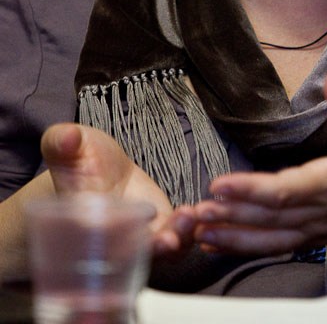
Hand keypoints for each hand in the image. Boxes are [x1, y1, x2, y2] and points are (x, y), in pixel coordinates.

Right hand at [41, 123, 197, 255]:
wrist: (100, 168)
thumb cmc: (78, 158)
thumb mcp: (65, 145)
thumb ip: (61, 141)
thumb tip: (67, 137)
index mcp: (82, 223)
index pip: (95, 240)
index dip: (111, 239)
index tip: (129, 231)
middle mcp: (111, 239)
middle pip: (131, 256)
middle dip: (151, 250)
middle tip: (168, 239)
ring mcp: (138, 237)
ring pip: (159, 250)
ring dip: (176, 240)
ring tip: (189, 217)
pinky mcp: (160, 228)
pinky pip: (178, 238)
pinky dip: (190, 232)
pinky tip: (199, 212)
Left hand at [190, 72, 326, 254]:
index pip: (288, 191)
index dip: (252, 191)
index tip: (221, 184)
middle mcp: (322, 210)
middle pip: (270, 218)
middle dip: (231, 215)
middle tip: (194, 209)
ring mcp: (316, 228)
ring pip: (269, 238)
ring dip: (232, 235)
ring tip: (196, 227)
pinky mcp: (311, 236)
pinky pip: (274, 246)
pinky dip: (243, 246)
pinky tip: (215, 241)